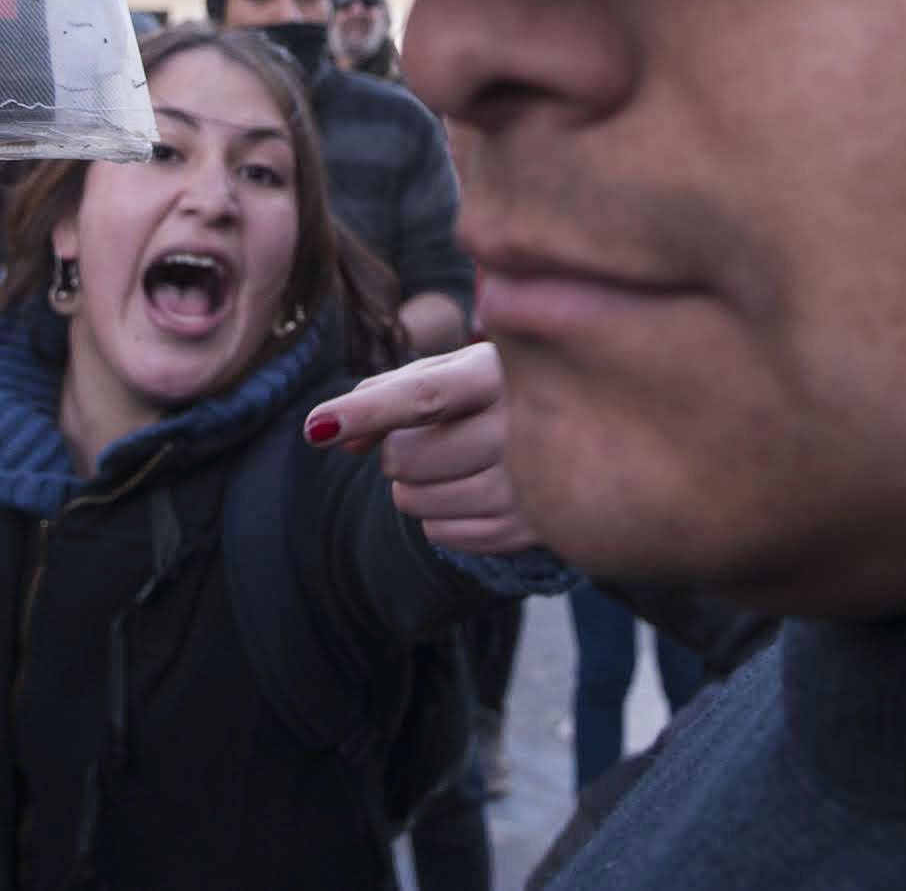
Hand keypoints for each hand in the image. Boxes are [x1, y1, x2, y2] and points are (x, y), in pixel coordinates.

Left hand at [303, 342, 537, 555]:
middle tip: (429, 435)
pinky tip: (471, 488)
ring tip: (456, 460)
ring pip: (416, 502)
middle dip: (396, 449)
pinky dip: (439, 515)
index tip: (317, 427)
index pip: (423, 398)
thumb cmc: (499, 388)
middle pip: (405, 458)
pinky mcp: (530, 530)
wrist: (588, 429)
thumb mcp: (453, 371)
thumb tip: (329, 435)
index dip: (366, 413)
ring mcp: (529, 485)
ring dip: (415, 484)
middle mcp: (521, 429)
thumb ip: (387, 392)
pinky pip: (441, 534)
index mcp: (499, 374)